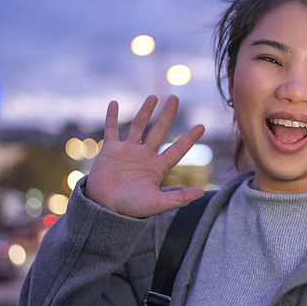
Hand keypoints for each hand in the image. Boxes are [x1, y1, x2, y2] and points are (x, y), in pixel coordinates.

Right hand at [84, 95, 205, 217]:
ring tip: (153, 97)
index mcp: (157, 167)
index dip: (189, 138)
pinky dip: (112, 116)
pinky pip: (112, 130)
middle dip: (167, 115)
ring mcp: (127, 151)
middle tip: (175, 98)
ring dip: (145, 111)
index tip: (202, 126)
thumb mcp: (158, 203)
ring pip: (138, 126)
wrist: (104, 208)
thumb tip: (202, 193)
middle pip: (159, 130)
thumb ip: (179, 198)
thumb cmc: (131, 208)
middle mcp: (144, 156)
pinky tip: (115, 102)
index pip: (177, 149)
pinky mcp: (110, 150)